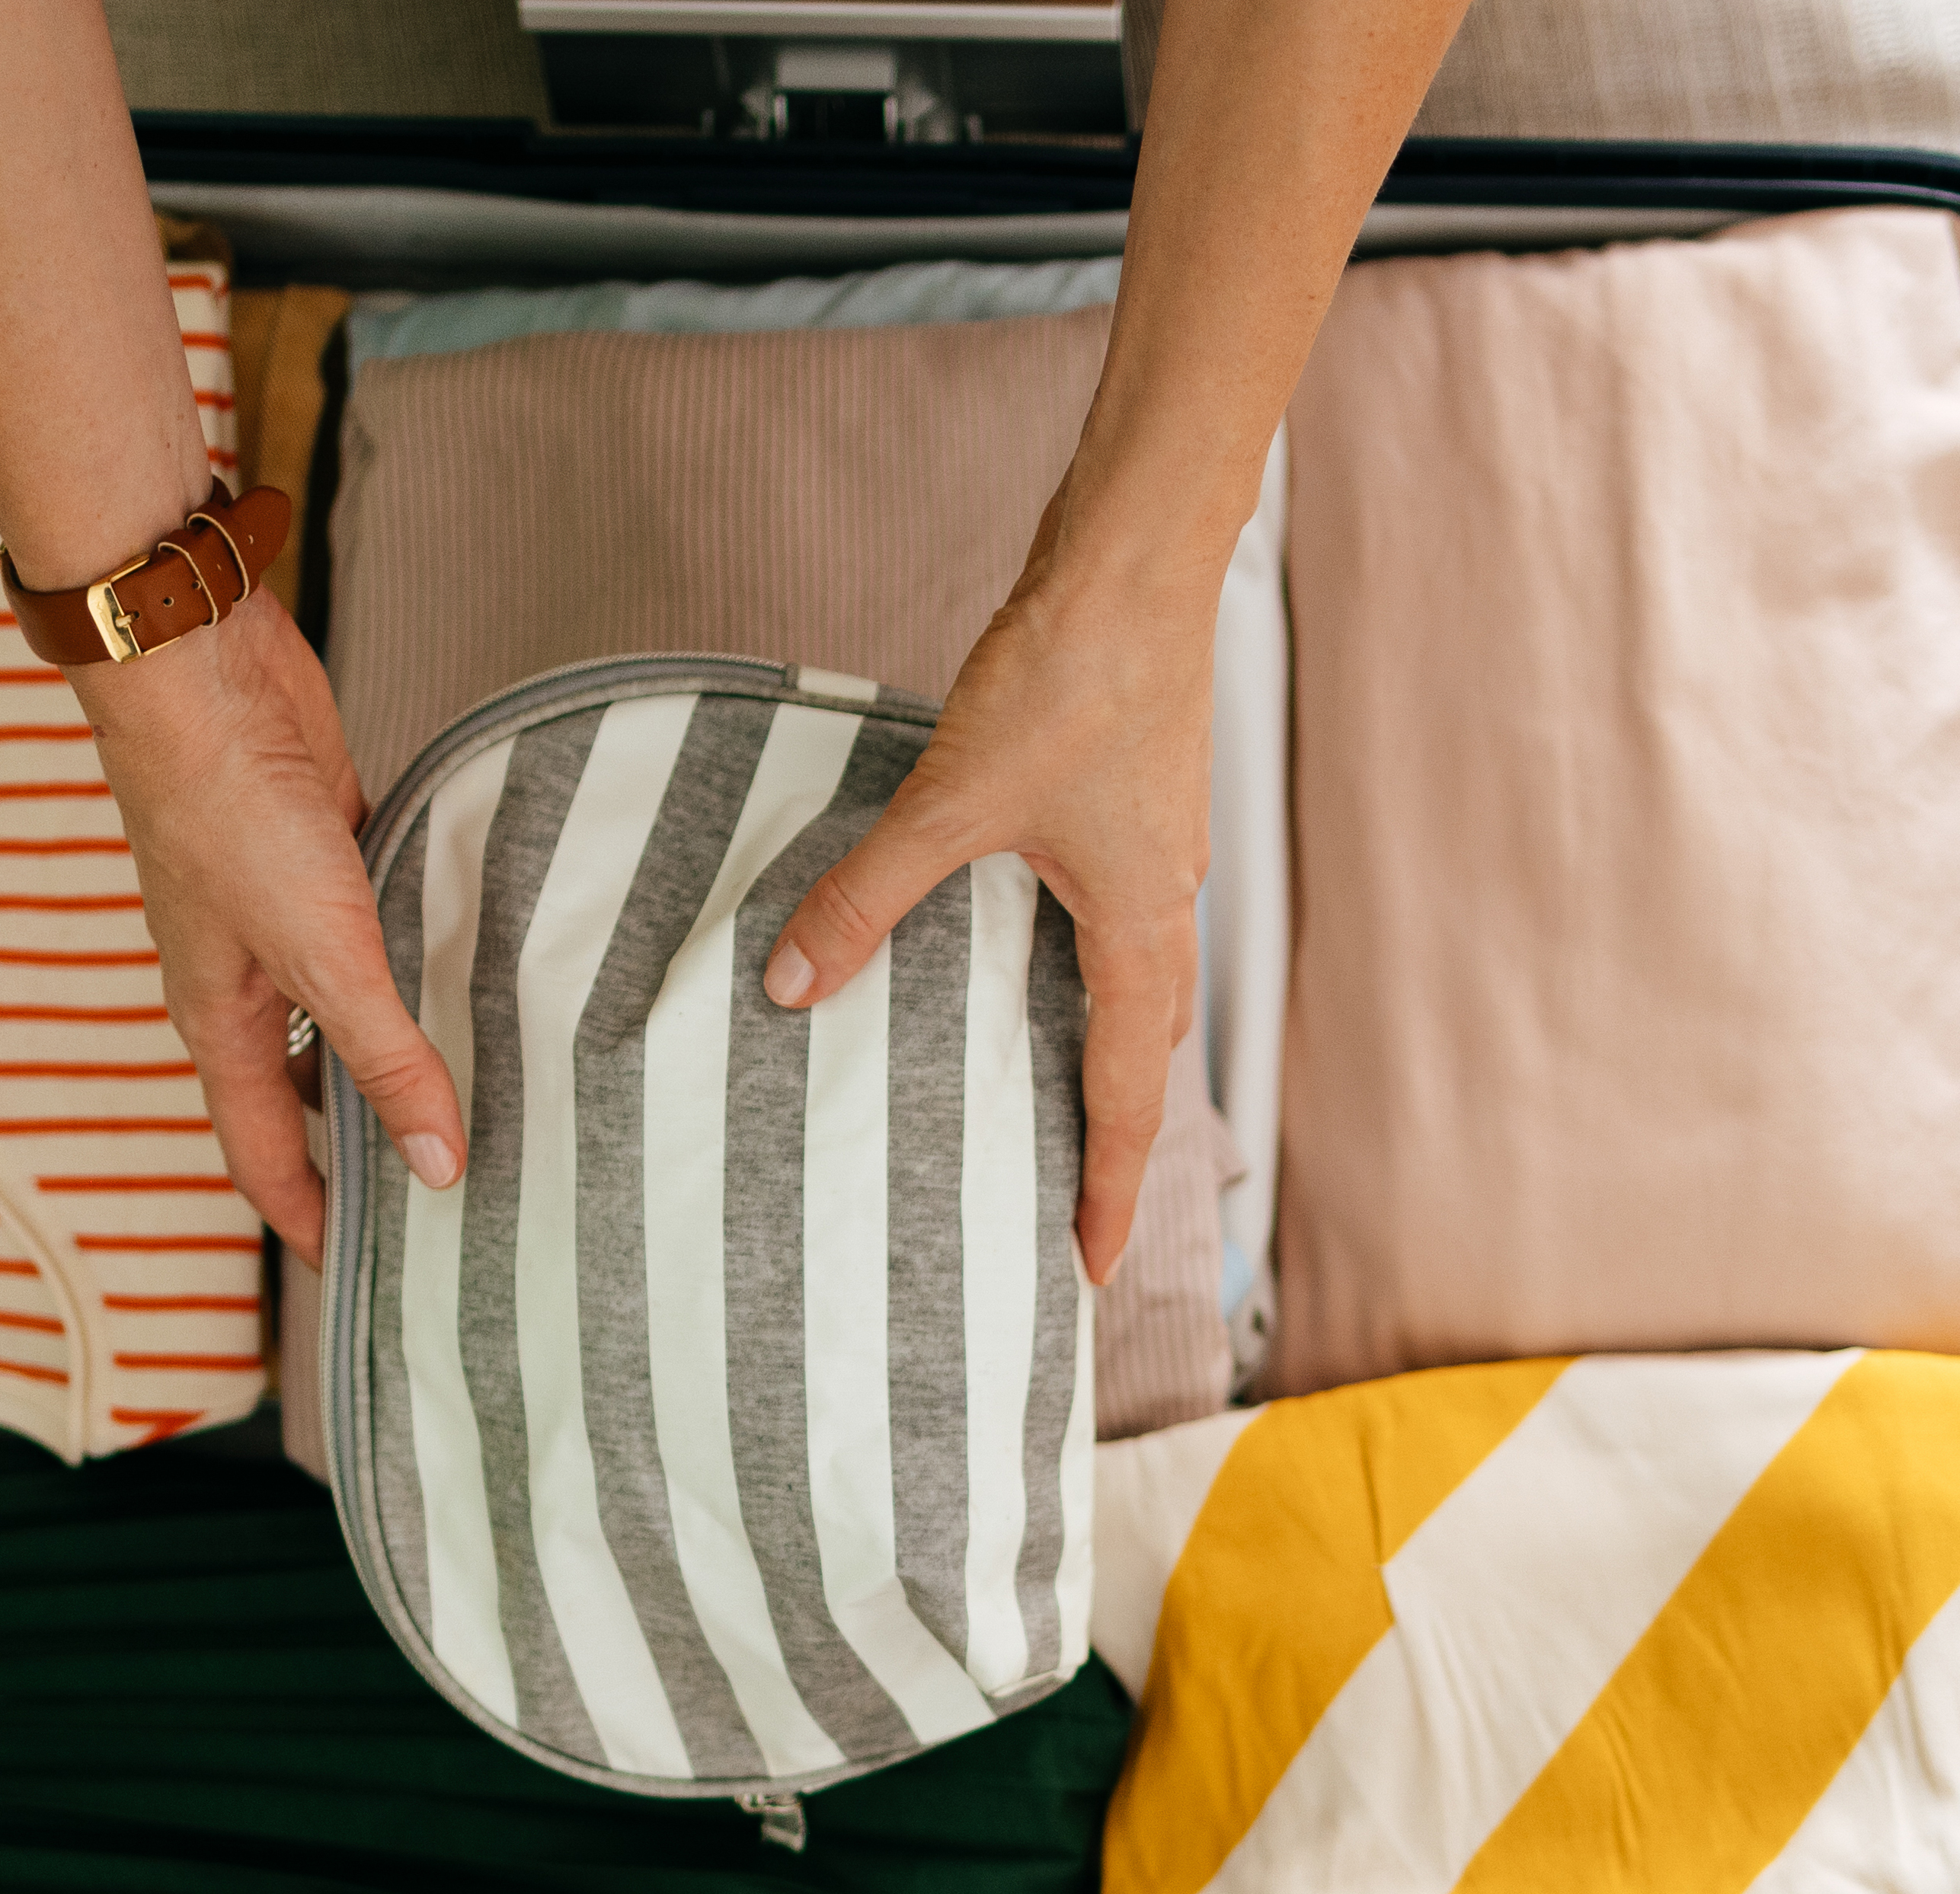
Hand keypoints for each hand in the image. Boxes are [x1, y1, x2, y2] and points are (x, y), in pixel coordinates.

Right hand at [67, 591, 463, 1257]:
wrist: (199, 673)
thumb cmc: (225, 812)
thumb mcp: (320, 954)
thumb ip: (383, 1056)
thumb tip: (435, 1165)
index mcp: (221, 1025)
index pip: (263, 1158)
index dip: (314, 1221)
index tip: (372, 1275)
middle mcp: (246, 982)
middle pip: (305, 1093)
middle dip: (365, 1144)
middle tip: (449, 1187)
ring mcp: (283, 915)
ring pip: (346, 1010)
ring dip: (400, 1045)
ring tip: (486, 1084)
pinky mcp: (324, 852)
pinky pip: (377, 929)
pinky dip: (420, 956)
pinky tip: (481, 966)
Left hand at [763, 549, 1213, 1282]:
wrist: (1137, 566)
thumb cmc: (1072, 679)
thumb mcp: (952, 800)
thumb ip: (869, 894)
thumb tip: (794, 982)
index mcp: (1142, 930)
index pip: (1129, 1095)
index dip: (1110, 1187)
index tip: (1090, 1267)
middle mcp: (1165, 906)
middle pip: (1145, 1054)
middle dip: (1111, 1137)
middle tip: (1071, 1208)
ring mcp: (1156, 855)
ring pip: (1133, 987)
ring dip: (1097, 1051)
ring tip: (1042, 1102)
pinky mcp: (1133, 804)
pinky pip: (1112, 923)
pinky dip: (1076, 969)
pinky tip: (1015, 958)